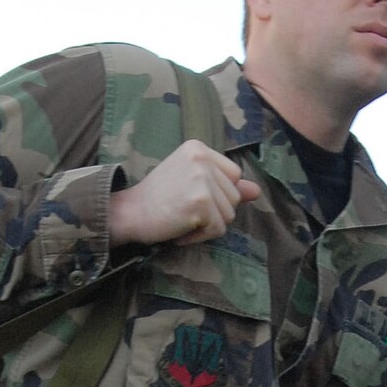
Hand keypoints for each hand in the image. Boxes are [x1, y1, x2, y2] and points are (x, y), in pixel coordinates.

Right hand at [108, 141, 261, 248]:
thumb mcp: (191, 183)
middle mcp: (202, 159)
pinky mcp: (201, 202)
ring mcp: (202, 179)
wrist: (129, 214)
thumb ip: (223, 184)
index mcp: (198, 148)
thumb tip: (257, 191)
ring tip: (182, 220)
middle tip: (184, 212)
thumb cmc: (157, 200)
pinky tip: (181, 231)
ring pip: (229, 214)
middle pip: (234, 196)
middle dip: (214, 212)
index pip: (234, 175)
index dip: (218, 194)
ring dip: (208, 226)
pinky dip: (201, 237)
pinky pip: (218, 229)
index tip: (191, 199)